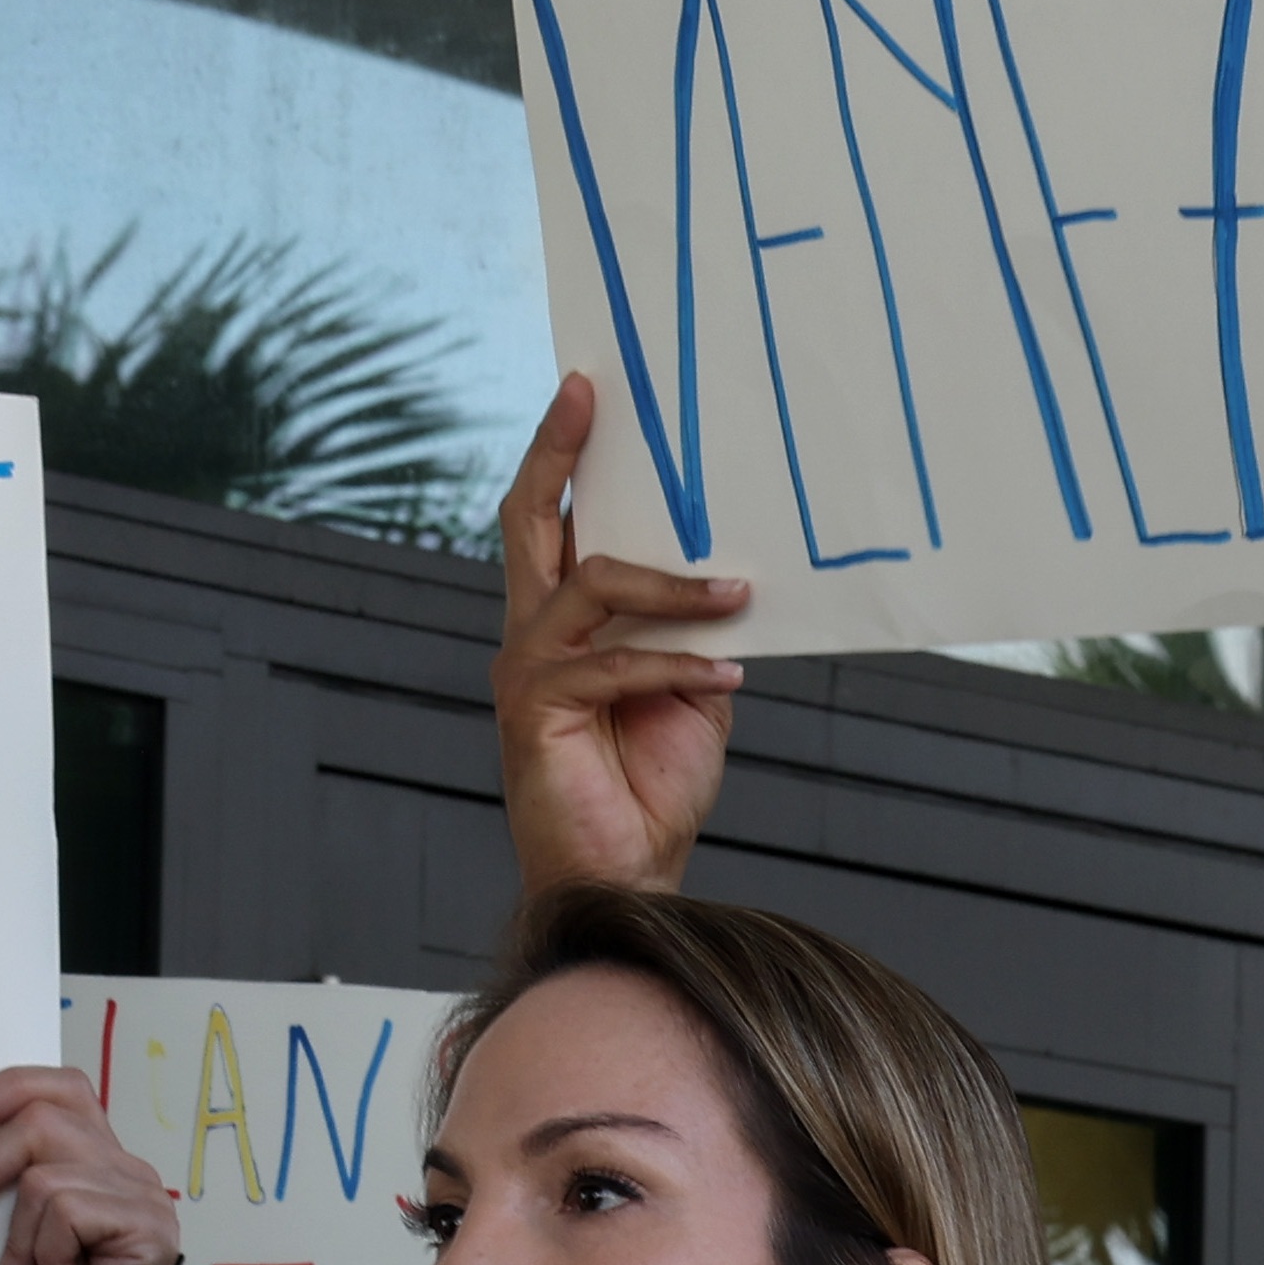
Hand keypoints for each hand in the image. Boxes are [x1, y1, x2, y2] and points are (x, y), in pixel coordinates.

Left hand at [0, 1066, 182, 1264]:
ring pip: (46, 1176)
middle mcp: (132, 1171)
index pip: (68, 1088)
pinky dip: (46, 1256)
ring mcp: (146, 1197)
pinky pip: (66, 1212)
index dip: (16, 1085)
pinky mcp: (148, 1227)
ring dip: (16, 1240)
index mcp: (105, 1163)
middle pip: (47, 1118)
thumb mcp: (31, 1237)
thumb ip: (22, 1188)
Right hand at [498, 373, 746, 905]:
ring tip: (737, 594)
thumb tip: (731, 576)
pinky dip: (675, 664)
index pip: (551, 523)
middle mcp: (531, 634)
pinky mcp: (536, 711)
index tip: (587, 389)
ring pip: (593, 586)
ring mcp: (526, 669)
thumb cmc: (651, 787)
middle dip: (558, 453)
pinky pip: (613, 664)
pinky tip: (726, 674)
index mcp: (562, 624)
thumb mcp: (691, 691)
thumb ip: (692, 632)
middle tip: (591, 398)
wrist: (629, 875)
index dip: (561, 455)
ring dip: (674, 587)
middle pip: (528, 522)